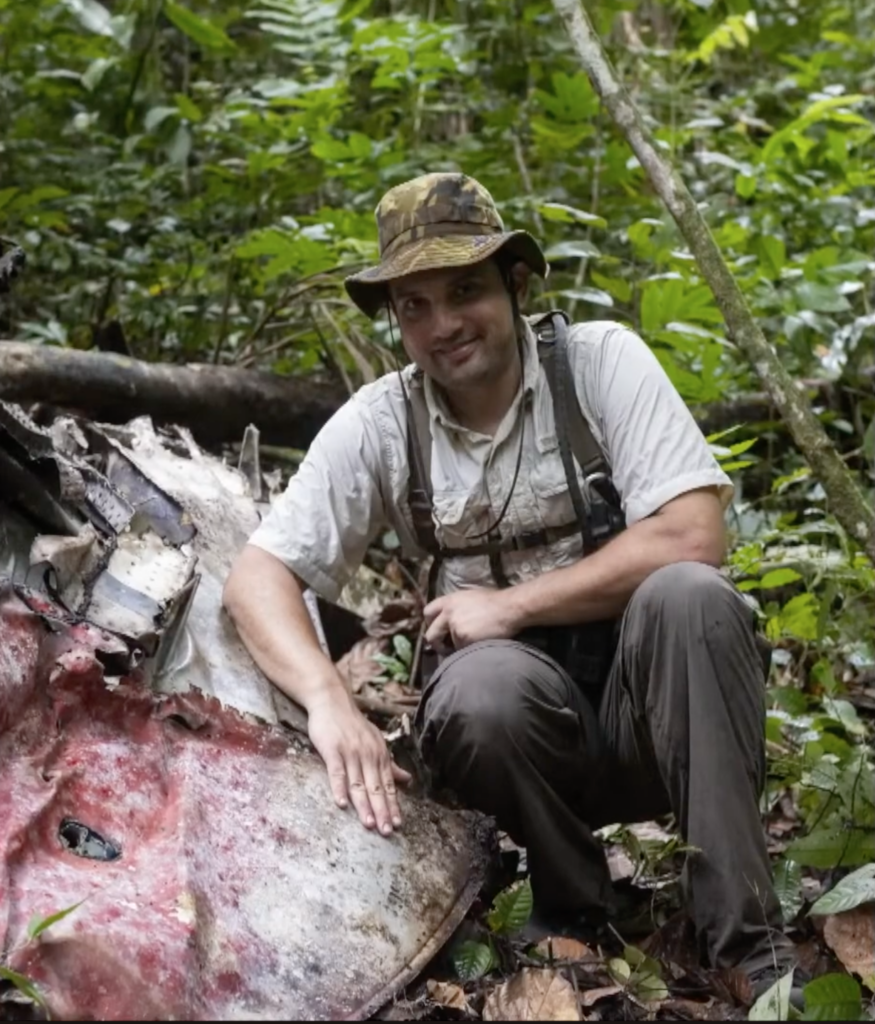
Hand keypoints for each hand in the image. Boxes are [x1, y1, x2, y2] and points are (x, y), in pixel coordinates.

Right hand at [306, 687, 411, 835]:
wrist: (331, 700)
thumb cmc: (352, 724)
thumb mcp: (375, 740)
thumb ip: (389, 763)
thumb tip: (407, 779)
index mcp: (379, 754)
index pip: (388, 784)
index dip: (393, 805)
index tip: (398, 823)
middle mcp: (368, 755)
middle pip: (376, 787)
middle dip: (382, 811)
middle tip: (387, 831)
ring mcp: (350, 752)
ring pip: (359, 783)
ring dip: (364, 805)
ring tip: (370, 824)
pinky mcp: (332, 750)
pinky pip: (337, 772)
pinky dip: (340, 788)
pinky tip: (342, 803)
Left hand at [423, 587, 519, 650]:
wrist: (510, 608)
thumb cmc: (496, 603)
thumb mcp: (470, 598)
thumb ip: (456, 608)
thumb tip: (449, 621)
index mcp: (449, 600)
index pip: (428, 612)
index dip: (431, 624)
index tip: (438, 631)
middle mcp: (448, 612)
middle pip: (430, 634)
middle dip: (437, 644)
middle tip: (446, 648)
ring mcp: (454, 626)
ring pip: (448, 646)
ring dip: (456, 648)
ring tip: (471, 644)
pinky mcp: (462, 637)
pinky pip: (460, 650)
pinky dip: (468, 650)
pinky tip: (479, 645)